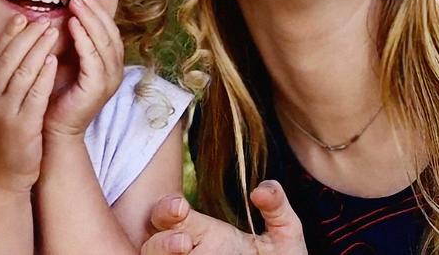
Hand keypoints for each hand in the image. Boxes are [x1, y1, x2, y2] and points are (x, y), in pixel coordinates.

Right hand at [0, 14, 59, 191]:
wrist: (1, 176)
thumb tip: (8, 49)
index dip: (8, 35)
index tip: (22, 18)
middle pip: (8, 59)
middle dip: (27, 36)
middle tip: (43, 19)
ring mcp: (3, 113)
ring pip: (22, 72)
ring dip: (39, 48)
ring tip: (53, 31)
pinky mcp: (21, 126)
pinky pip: (35, 94)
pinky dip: (44, 74)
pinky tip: (54, 60)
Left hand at [43, 0, 124, 137]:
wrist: (52, 130)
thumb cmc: (56, 95)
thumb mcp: (66, 61)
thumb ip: (72, 41)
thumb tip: (64, 12)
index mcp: (110, 63)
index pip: (108, 29)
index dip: (96, 10)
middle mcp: (115, 70)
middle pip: (109, 31)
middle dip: (94, 10)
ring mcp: (109, 80)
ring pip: (103, 42)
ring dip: (89, 20)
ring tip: (75, 3)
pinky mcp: (97, 88)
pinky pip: (93, 58)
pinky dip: (83, 39)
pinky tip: (72, 24)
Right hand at [140, 182, 306, 254]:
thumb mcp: (284, 235)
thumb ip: (276, 207)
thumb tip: (260, 189)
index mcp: (205, 234)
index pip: (172, 215)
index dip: (167, 207)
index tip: (180, 206)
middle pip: (154, 244)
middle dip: (160, 238)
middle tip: (182, 238)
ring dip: (161, 254)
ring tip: (183, 248)